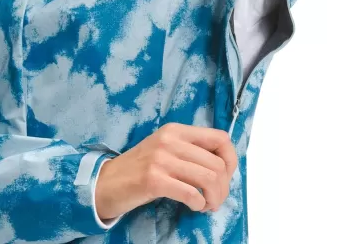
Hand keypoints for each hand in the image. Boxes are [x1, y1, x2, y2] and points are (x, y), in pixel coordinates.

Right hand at [95, 122, 237, 220]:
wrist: (105, 182)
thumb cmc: (139, 168)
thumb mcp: (166, 150)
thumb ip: (190, 151)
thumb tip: (223, 166)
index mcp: (176, 130)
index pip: (220, 138)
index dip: (231, 159)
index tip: (225, 177)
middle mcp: (170, 140)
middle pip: (217, 163)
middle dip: (223, 187)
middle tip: (214, 199)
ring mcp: (161, 158)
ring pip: (208, 178)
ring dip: (214, 198)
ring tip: (206, 205)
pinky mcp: (153, 179)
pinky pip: (191, 193)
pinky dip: (198, 204)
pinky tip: (194, 206)